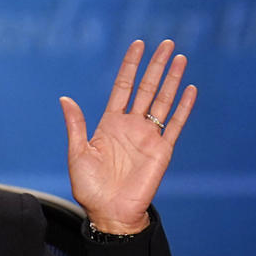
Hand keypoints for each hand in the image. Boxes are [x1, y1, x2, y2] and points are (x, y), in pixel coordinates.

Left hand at [59, 39, 196, 232]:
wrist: (109, 213)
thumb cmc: (90, 188)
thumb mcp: (78, 153)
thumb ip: (76, 125)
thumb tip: (65, 98)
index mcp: (110, 123)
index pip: (123, 87)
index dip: (130, 66)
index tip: (137, 45)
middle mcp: (131, 126)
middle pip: (147, 88)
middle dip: (156, 65)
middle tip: (167, 43)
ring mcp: (148, 136)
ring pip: (163, 101)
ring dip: (172, 79)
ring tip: (180, 57)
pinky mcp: (162, 150)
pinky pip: (175, 124)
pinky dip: (183, 107)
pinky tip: (190, 89)